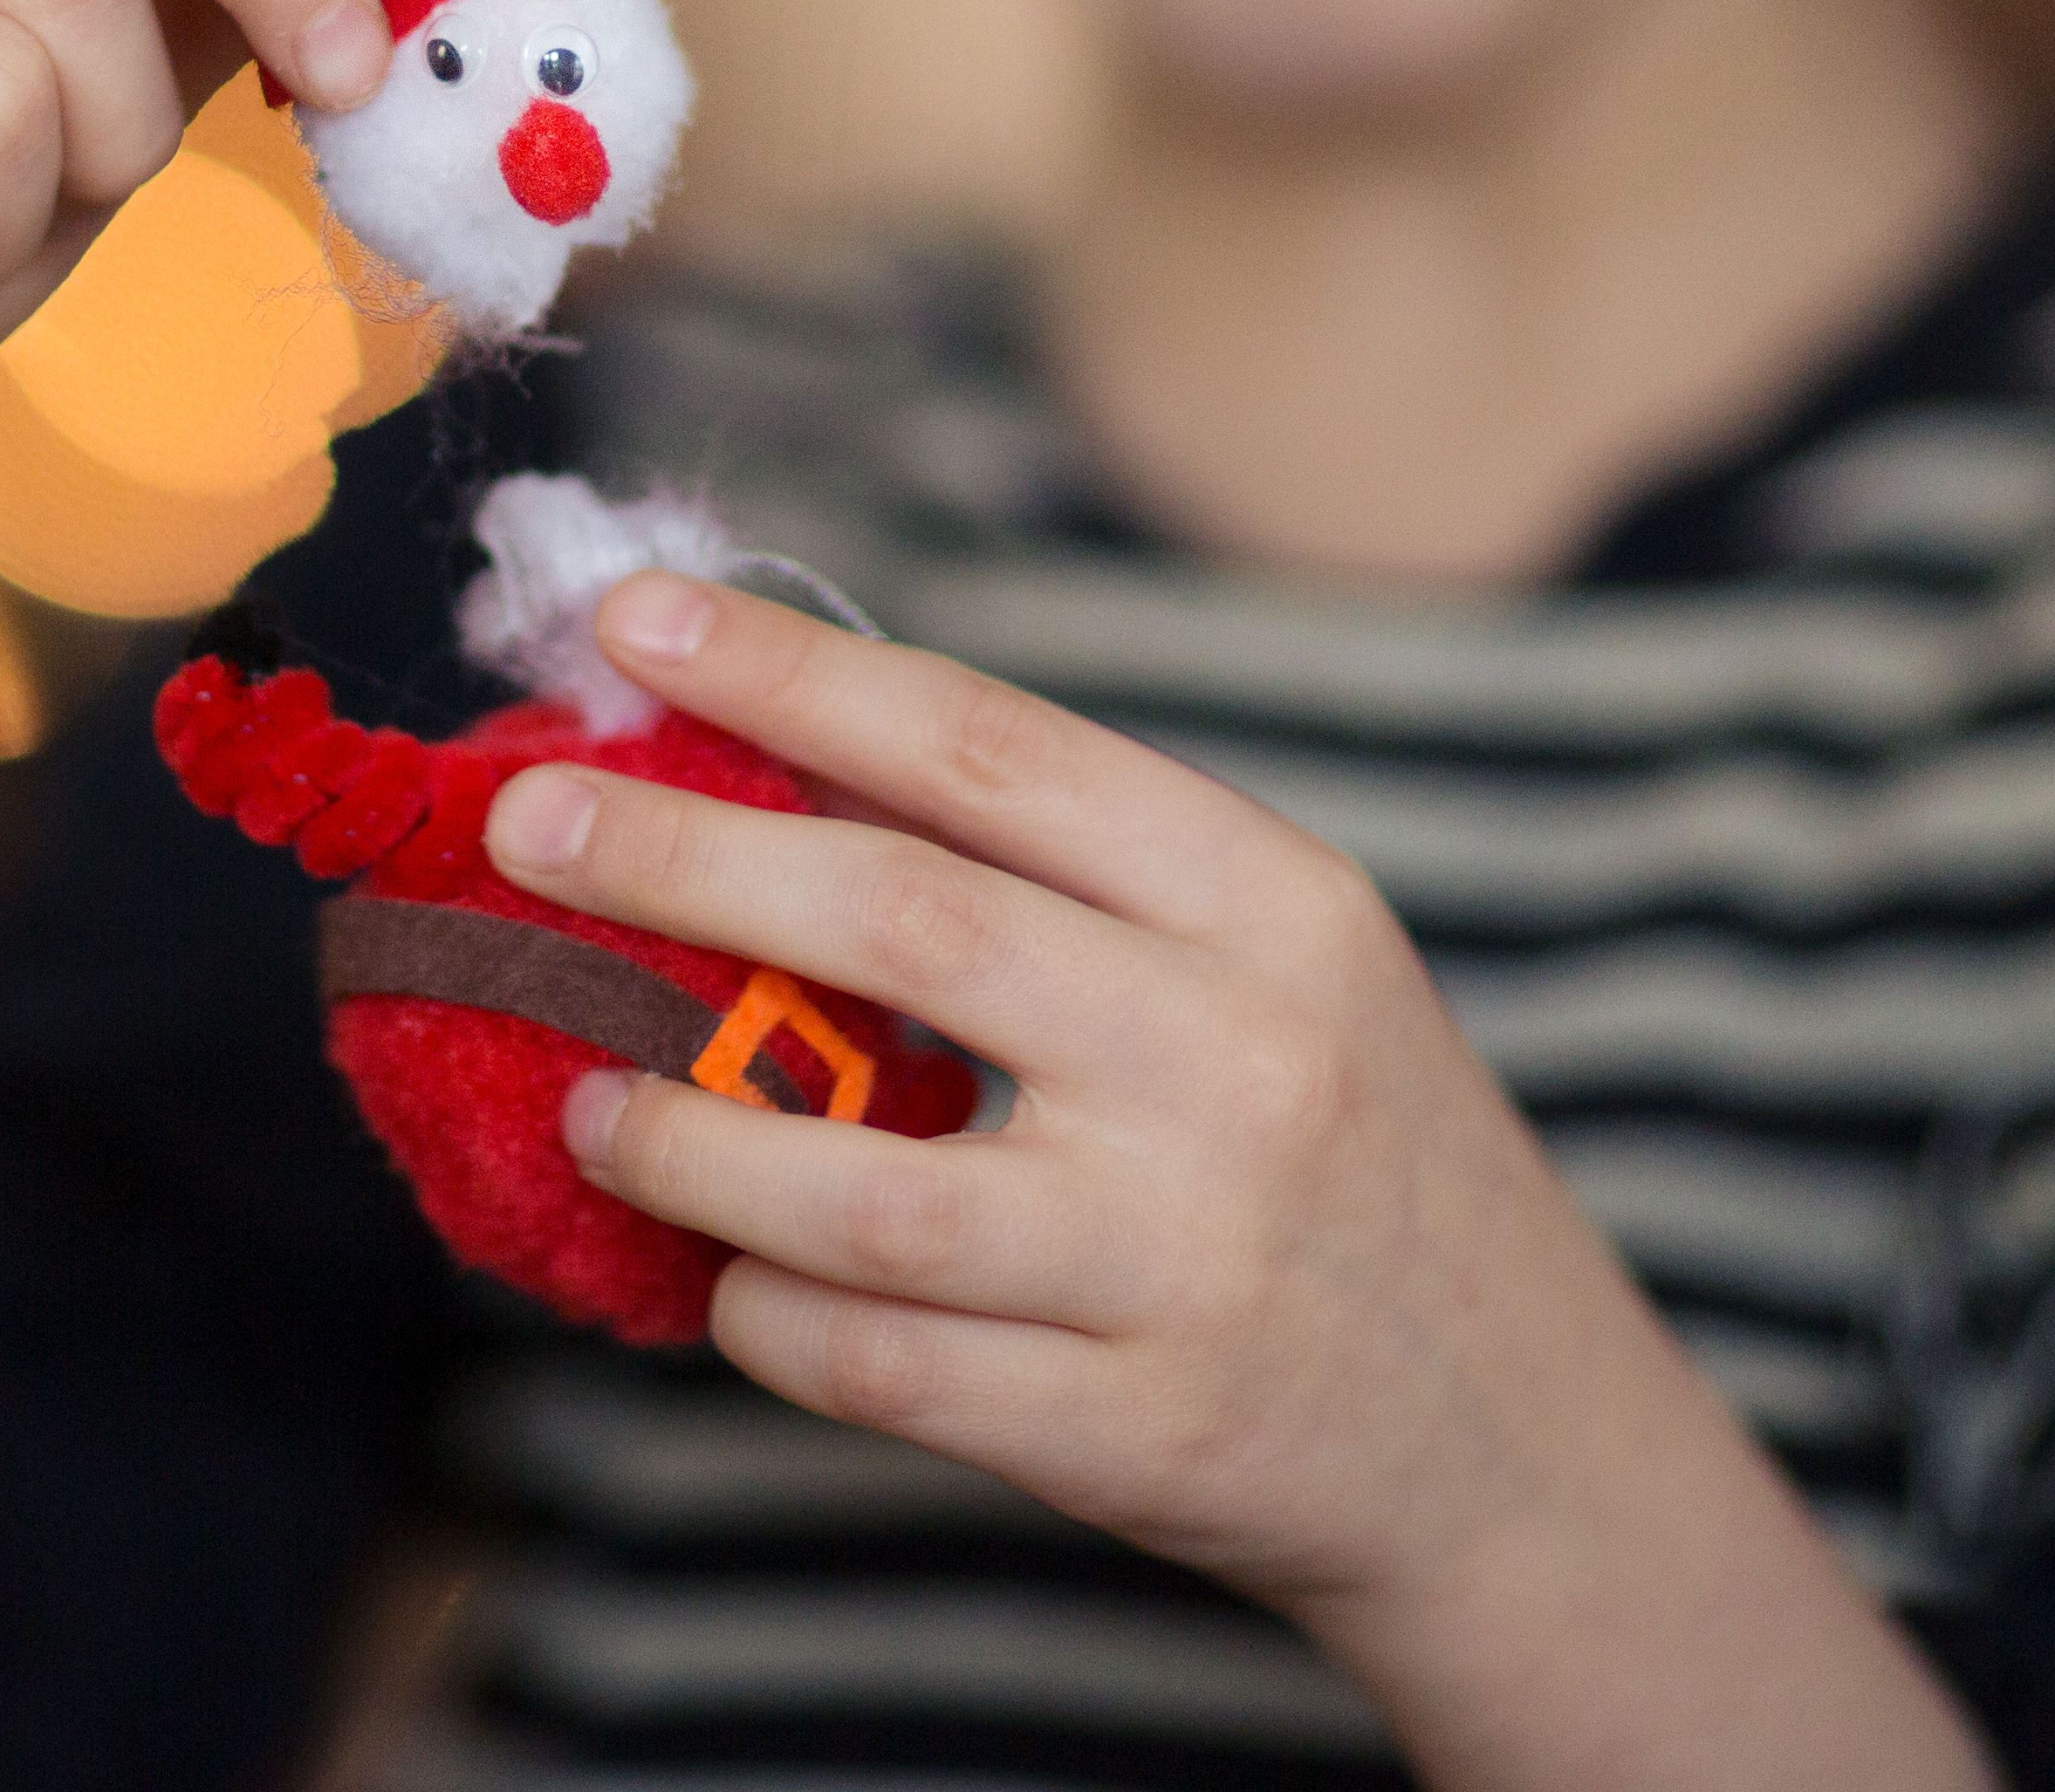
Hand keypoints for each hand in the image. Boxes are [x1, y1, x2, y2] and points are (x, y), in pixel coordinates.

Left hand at [485, 577, 1994, 1790]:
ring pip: (862, 1183)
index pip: (996, 749)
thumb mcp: (1286, 963)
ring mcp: (1184, 1255)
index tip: (640, 615)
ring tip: (583, 1097)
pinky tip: (720, 1271)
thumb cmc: (1361, 1148)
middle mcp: (1238, 1059)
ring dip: (681, 1132)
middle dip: (685, 855)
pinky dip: (766, 1311)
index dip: (802, 673)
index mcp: (1274, 902)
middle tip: (531, 823)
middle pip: (907, 921)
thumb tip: (796, 770)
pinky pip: (882, 1364)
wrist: (1523, 1440)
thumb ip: (1081, 877)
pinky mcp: (1131, 1431)